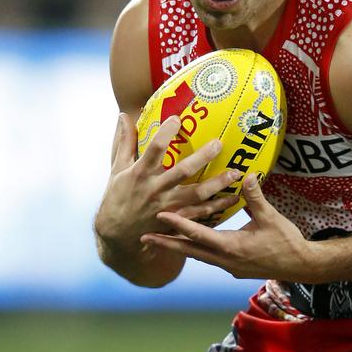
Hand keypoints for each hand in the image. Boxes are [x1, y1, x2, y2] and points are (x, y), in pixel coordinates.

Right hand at [95, 113, 239, 249]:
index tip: (178, 118)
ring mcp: (168, 206)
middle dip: (202, 157)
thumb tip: (124, 116)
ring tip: (235, 173)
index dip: (166, 133)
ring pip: (197, 195)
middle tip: (218, 144)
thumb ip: (124, 143)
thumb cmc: (117, 197)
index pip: (154, 149)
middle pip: (182, 171)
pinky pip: (200, 213)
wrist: (117, 235)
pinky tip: (234, 198)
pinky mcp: (176, 220)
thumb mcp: (117, 169)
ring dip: (217, 184)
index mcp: (140, 173)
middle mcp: (155, 189)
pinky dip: (218, 206)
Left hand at [139, 174, 317, 280]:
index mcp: (231, 247)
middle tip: (143, 237)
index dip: (178, 224)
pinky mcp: (233, 267)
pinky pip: (208, 258)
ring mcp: (228, 266)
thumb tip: (246, 174)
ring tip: (158, 241)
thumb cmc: (287, 242)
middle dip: (165, 244)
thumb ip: (255, 197)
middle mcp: (225, 260)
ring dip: (178, 247)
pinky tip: (188, 244)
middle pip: (189, 251)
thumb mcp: (271, 218)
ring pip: (197, 256)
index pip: (198, 234)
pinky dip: (194, 250)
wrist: (300, 266)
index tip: (159, 216)